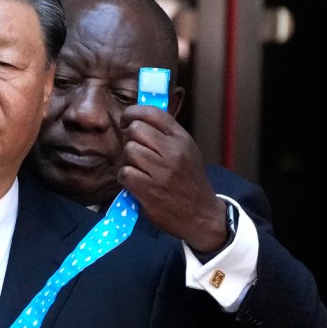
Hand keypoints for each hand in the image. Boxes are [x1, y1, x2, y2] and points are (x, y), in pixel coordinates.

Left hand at [118, 106, 227, 252]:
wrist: (201, 215)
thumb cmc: (188, 181)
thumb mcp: (186, 151)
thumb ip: (165, 134)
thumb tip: (138, 117)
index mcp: (182, 139)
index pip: (153, 113)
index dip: (133, 112)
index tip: (126, 120)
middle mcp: (173, 152)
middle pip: (136, 130)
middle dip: (129, 139)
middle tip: (135, 151)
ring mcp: (161, 171)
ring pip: (129, 150)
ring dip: (127, 161)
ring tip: (139, 170)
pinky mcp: (149, 189)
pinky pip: (124, 173)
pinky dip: (125, 178)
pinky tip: (135, 183)